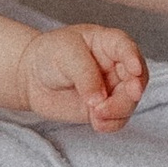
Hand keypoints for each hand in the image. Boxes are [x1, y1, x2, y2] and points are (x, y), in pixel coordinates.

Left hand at [18, 23, 147, 132]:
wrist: (31, 77)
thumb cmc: (49, 55)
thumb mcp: (65, 55)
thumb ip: (85, 74)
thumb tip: (100, 100)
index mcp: (107, 43)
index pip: (126, 47)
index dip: (133, 58)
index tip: (134, 71)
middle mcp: (115, 65)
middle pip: (136, 79)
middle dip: (130, 93)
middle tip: (110, 103)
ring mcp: (112, 88)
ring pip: (129, 102)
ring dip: (118, 111)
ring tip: (96, 114)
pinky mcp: (104, 108)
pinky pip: (118, 119)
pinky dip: (110, 124)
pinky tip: (96, 123)